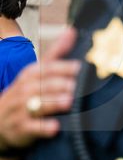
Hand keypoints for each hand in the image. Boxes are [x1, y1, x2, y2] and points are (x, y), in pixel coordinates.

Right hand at [0, 29, 78, 150]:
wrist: (0, 122)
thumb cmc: (26, 94)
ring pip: (35, 105)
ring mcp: (19, 110)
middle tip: (74, 86)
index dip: (61, 67)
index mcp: (29, 76)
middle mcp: (22, 91)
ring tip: (68, 101)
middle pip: (39, 86)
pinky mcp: (20, 129)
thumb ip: (56, 54)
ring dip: (52, 103)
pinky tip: (56, 127)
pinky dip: (42, 128)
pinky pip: (31, 128)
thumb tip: (72, 30)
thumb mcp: (38, 73)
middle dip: (57, 85)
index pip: (44, 69)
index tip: (79, 67)